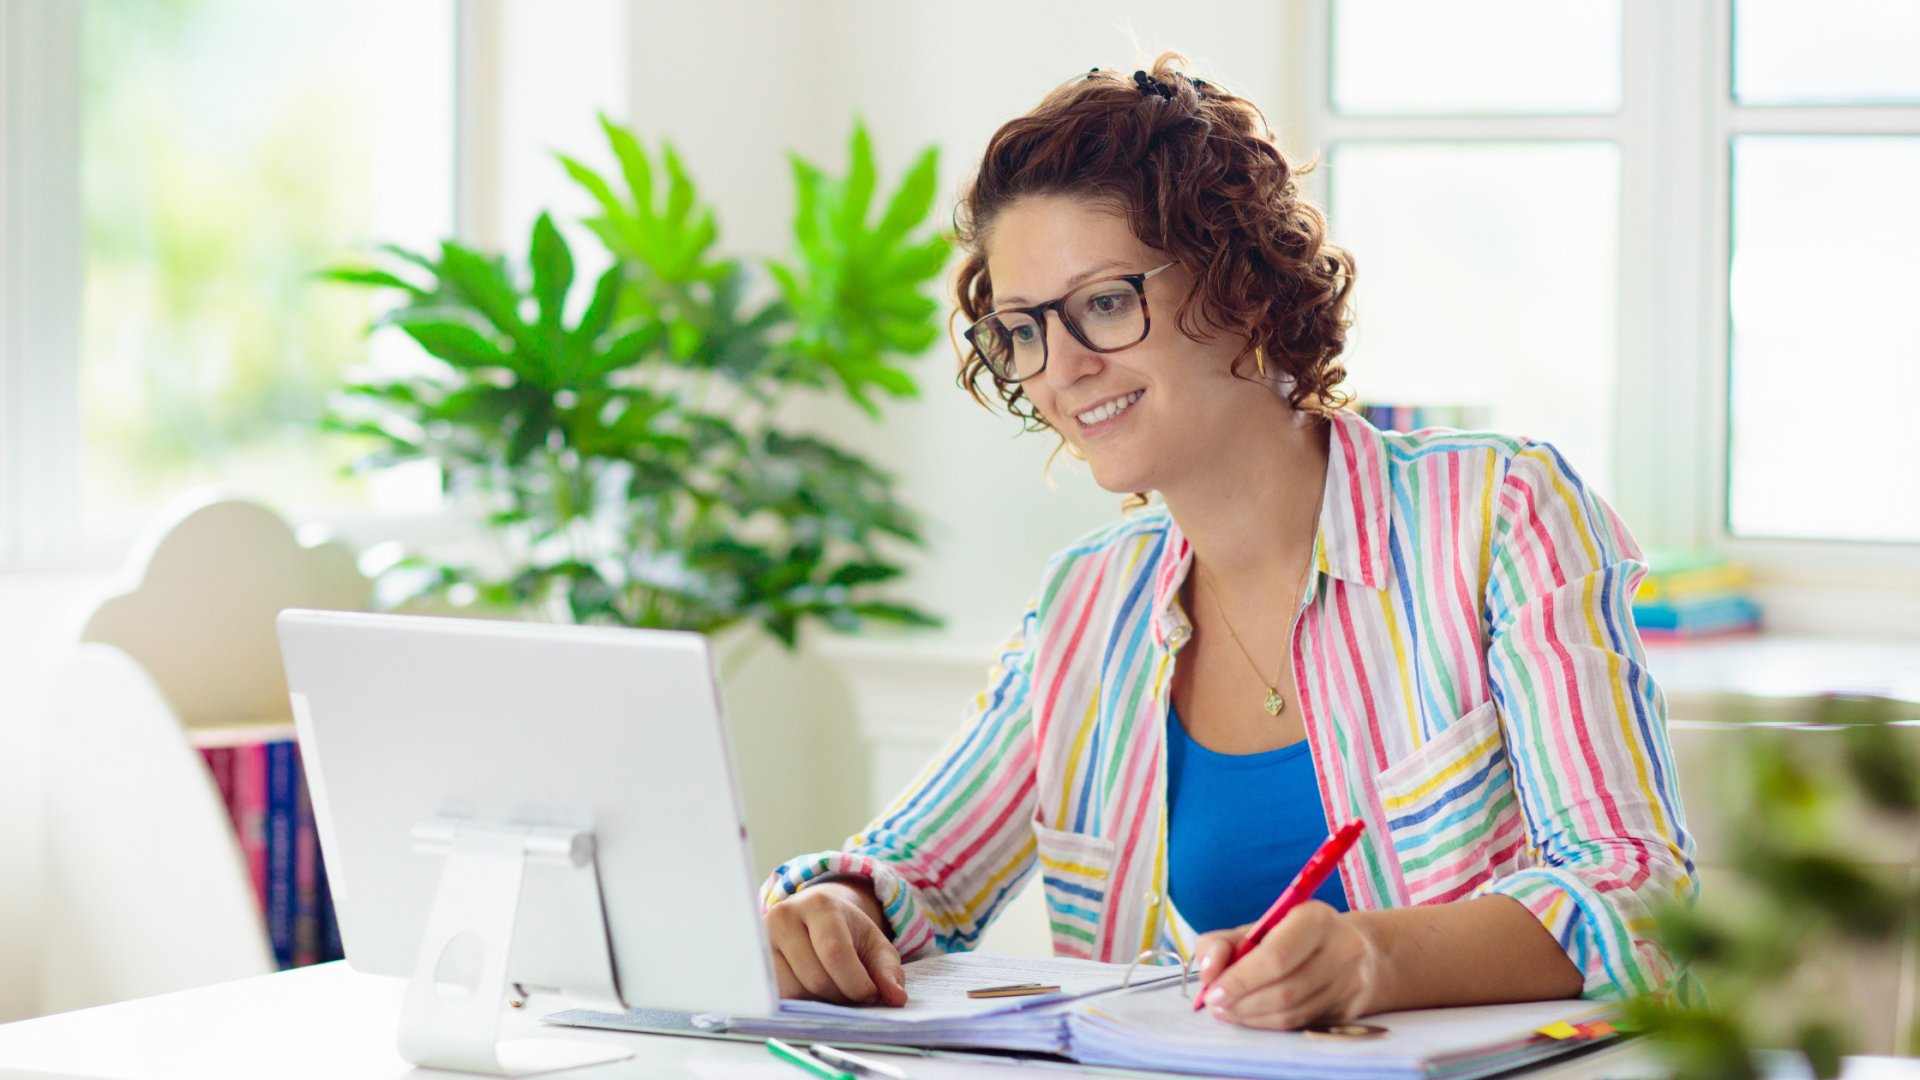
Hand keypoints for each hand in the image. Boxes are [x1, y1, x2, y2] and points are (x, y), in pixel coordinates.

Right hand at [765, 879, 908, 1006]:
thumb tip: (896, 998)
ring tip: (831, 987)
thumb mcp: (874, 943)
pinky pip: (778, 996)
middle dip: (841, 996)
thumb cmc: (846, 931)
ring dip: (819, 1001)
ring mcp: (762, 938)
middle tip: (853, 993)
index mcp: (820, 905)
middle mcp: (784, 916)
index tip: (870, 995)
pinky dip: (800, 1001)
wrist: (813, 915)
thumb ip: (888, 969)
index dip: (856, 983)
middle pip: (815, 978)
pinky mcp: (753, 959)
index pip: (834, 953)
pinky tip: (811, 988)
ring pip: (794, 992)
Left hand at [1190, 901, 1383, 1029]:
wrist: (1348, 951)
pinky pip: (1299, 1023)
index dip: (1241, 979)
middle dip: (1241, 1002)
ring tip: (1227, 1010)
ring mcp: (1350, 982)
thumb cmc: (1290, 938)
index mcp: (1316, 918)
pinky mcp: (1348, 1009)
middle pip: (1284, 990)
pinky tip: (1250, 1016)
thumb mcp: (1256, 929)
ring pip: (1291, 1013)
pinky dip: (1267, 1024)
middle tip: (1214, 1004)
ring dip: (1250, 1016)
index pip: (1276, 956)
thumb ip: (1221, 943)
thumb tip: (1208, 971)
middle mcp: (1342, 948)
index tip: (1213, 991)